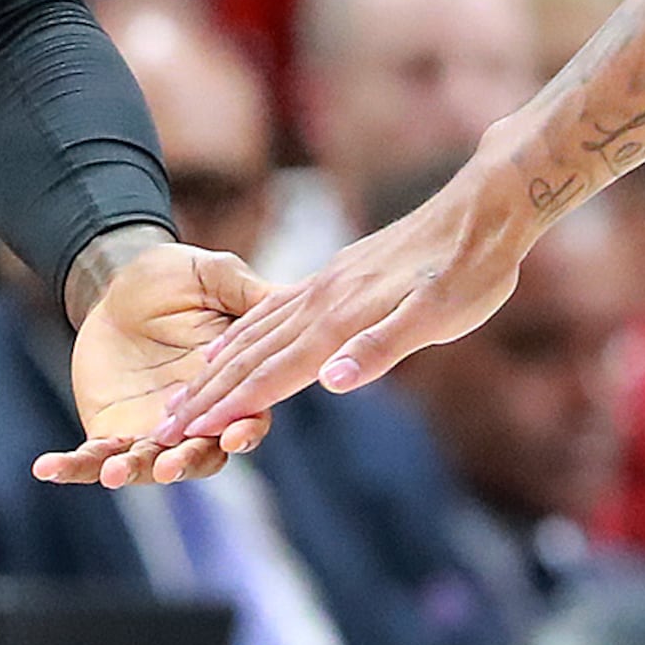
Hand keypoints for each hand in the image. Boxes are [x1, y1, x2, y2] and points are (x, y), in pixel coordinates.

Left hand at [32, 239, 271, 487]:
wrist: (120, 282)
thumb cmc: (177, 276)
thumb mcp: (216, 275)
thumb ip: (249, 295)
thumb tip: (296, 301)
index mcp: (231, 385)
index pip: (247, 416)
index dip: (244, 429)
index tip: (235, 436)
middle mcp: (196, 417)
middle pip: (200, 454)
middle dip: (186, 462)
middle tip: (171, 466)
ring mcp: (153, 429)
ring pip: (148, 464)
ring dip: (132, 472)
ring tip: (112, 472)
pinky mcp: (112, 429)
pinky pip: (93, 456)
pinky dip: (73, 466)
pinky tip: (47, 468)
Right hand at [142, 166, 529, 463]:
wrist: (483, 209)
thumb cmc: (471, 270)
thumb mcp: (439, 316)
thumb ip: (382, 348)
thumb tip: (333, 381)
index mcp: (341, 318)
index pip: (273, 374)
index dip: (228, 407)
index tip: (185, 436)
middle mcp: (322, 299)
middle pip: (251, 356)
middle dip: (206, 395)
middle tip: (162, 429)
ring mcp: (325, 284)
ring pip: (255, 332)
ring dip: (216, 367)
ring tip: (182, 394)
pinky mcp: (336, 275)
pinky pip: (273, 310)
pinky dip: (243, 332)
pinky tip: (229, 342)